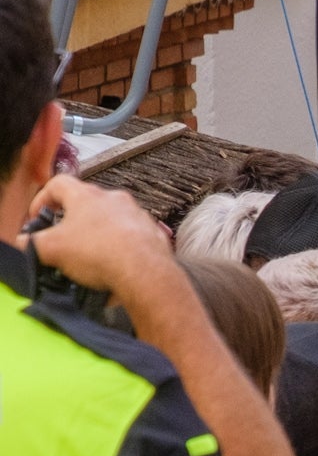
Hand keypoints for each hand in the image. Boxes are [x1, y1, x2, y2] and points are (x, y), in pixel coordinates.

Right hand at [20, 175, 174, 297]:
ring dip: (97, 234)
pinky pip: (131, 237)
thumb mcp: (51, 249)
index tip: (37, 217)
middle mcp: (114, 199)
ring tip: (88, 257)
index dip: (42, 198)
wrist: (146, 272)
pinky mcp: (154, 233)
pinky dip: (119, 248)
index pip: (58, 183)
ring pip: (111, 220)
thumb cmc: (96, 252)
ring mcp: (138, 215)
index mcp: (87, 195)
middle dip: (72, 220)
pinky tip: (113, 266)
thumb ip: (32, 244)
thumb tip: (25, 244)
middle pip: (86, 202)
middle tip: (62, 239)